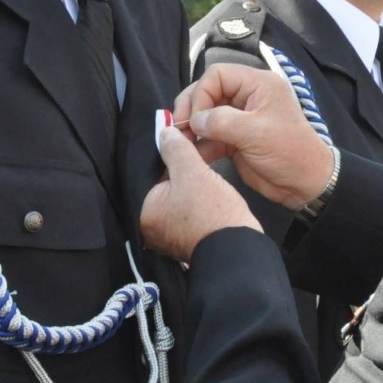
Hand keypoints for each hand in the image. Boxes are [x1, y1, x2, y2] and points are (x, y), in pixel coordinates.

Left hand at [141, 125, 261, 262]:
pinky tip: (209, 185)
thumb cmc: (212, 212)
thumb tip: (164, 132)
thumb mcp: (193, 172)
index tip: (180, 137)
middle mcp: (151, 227)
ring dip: (190, 180)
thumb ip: (176, 149)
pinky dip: (196, 196)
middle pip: (163, 185)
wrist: (239, 250)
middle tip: (194, 147)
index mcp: (143, 213)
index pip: (149, 173)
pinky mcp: (188, 238)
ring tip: (205, 163)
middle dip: (178, 166)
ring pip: (178, 196)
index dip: (166, 152)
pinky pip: (188, 209)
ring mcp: (170, 235)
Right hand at [170, 64, 336, 210]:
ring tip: (181, 143)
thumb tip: (193, 120)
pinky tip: (191, 154)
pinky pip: (209, 135)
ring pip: (205, 115)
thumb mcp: (255, 132)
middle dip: (191, 110)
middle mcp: (247, 97)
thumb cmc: (288, 152)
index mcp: (257, 85)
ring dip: (191, 128)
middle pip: (207, 93)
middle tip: (178, 129)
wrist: (305, 184)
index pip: (217, 75)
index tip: (194, 118)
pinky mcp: (234, 139)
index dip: (201, 94)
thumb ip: (221, 121)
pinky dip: (199, 144)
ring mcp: (239, 118)